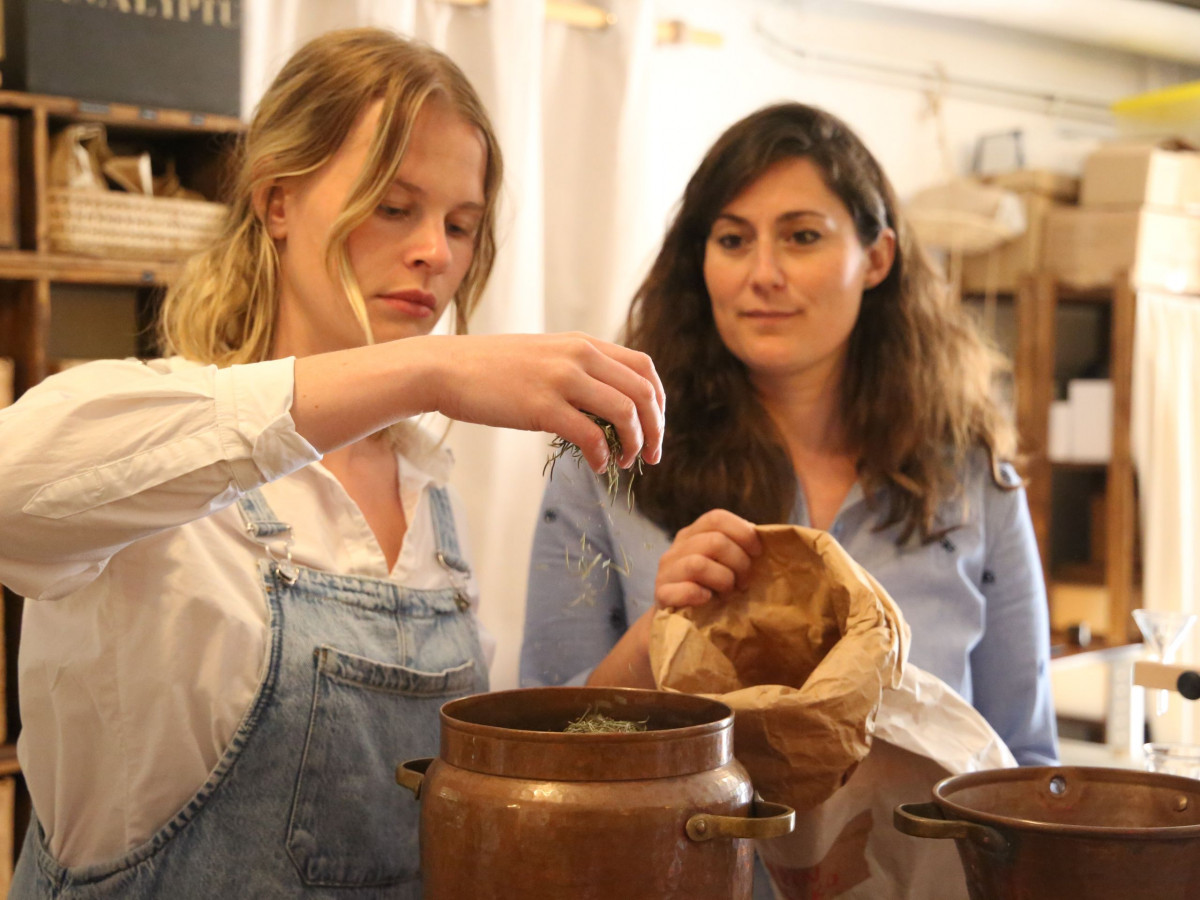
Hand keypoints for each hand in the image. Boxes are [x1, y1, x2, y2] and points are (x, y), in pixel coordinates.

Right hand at [426, 332, 664, 471]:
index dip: (658, 402)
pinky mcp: (542, 406)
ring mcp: (561, 379)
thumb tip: (606, 405)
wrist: (445, 368)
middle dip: (655, 430)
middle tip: (652, 455)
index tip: (654, 427)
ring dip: (634, 444)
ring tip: (625, 463)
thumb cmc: (491, 369)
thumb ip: (577, 371)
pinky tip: (597, 467)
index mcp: (583, 343)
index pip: (643, 367)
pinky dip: (602, 456)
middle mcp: (579, 355)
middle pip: (643, 392)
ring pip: (624, 413)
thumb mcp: (544, 356)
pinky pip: (591, 435)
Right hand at [654, 510, 761, 607]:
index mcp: (693, 534)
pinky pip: (685, 590)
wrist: (679, 621)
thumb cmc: (710, 588)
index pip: (717, 518)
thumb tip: (764, 535)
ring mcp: (666, 571)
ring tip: (728, 592)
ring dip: (723, 580)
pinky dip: (702, 596)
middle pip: (714, 541)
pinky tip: (708, 600)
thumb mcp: (722, 562)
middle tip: (745, 582)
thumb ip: (738, 546)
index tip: (758, 552)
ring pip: (699, 564)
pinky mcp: (662, 594)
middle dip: (739, 563)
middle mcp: (677, 548)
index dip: (743, 532)